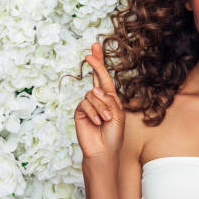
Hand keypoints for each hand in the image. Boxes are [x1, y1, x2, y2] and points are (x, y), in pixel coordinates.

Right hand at [74, 42, 124, 158]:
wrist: (104, 150)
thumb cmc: (113, 134)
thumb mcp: (118, 115)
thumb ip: (109, 100)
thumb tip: (95, 90)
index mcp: (110, 97)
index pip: (104, 77)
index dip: (100, 63)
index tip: (95, 48)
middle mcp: (99, 98)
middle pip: (95, 77)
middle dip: (95, 64)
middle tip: (90, 52)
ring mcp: (88, 104)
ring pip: (93, 95)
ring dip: (102, 108)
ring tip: (106, 120)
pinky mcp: (80, 112)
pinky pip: (86, 104)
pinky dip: (94, 113)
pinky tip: (97, 123)